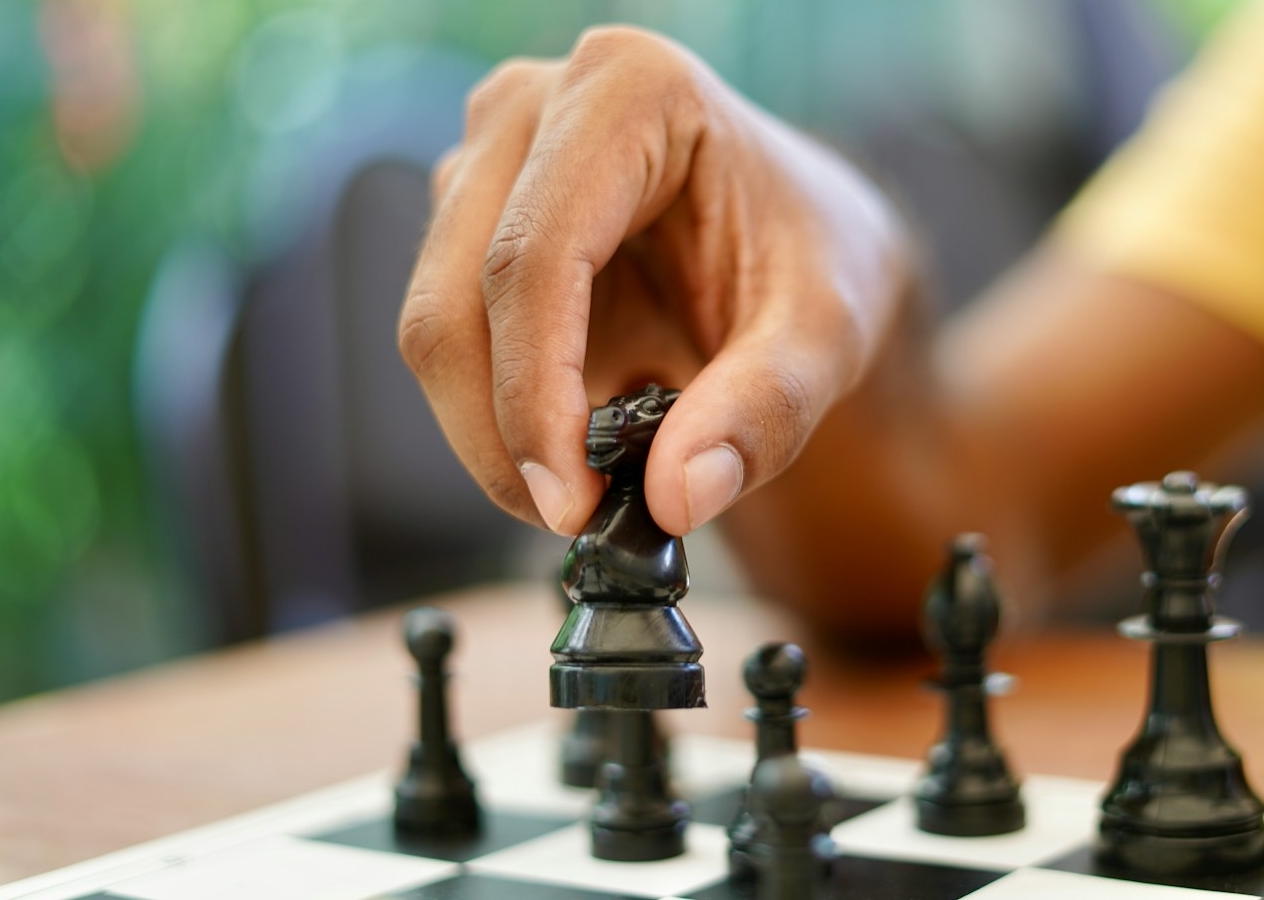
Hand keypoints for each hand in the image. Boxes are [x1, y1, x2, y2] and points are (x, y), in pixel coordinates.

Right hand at [399, 26, 907, 537]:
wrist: (802, 245)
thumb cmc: (816, 261)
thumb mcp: (827, 335)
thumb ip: (766, 412)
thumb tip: (677, 497)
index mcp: (631, 91)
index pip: (535, 259)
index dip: (537, 398)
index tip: (570, 503)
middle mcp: (536, 106)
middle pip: (455, 300)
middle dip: (503, 435)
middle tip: (574, 518)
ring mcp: (490, 159)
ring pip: (436, 329)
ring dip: (499, 433)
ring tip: (598, 480)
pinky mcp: (472, 219)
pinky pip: (452, 342)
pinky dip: (502, 416)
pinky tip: (581, 440)